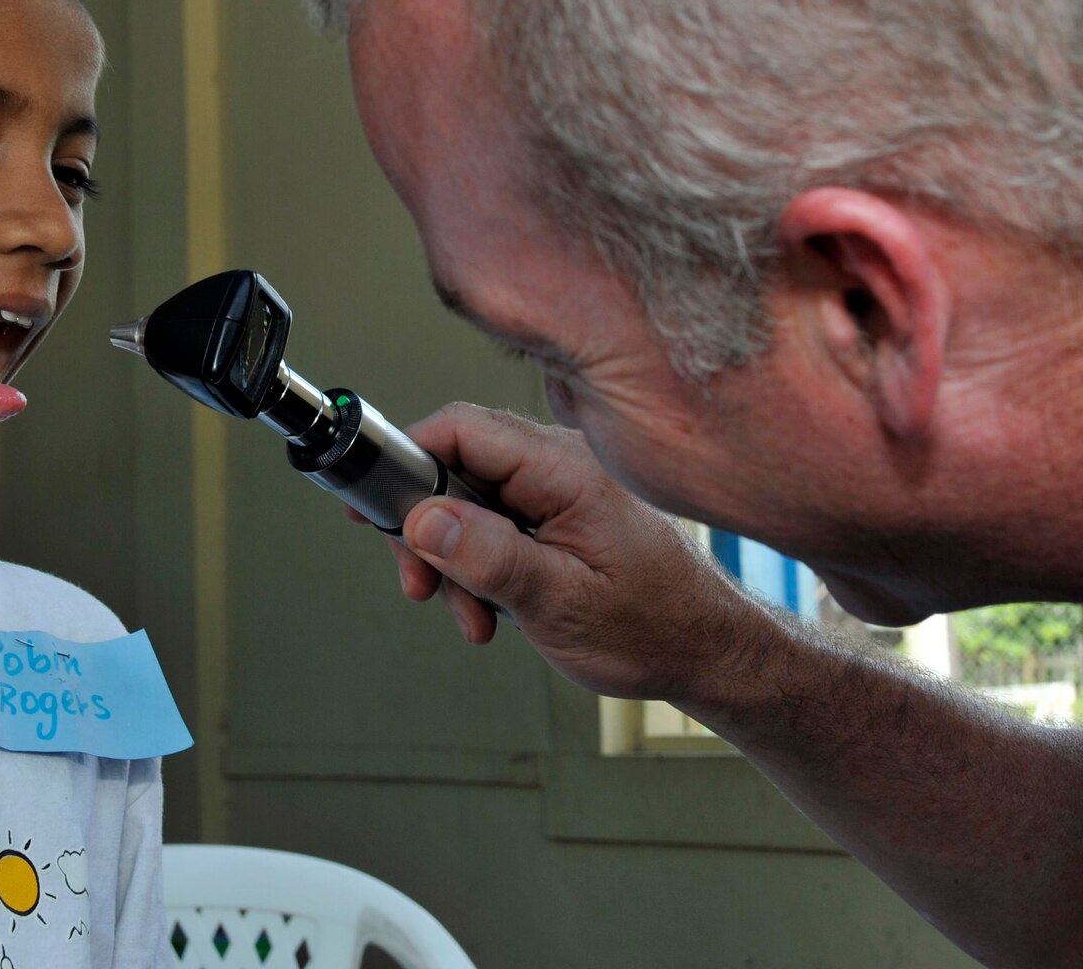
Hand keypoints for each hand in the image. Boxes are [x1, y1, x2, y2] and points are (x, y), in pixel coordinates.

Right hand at [384, 403, 768, 704]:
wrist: (708, 652)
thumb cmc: (656, 630)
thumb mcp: (562, 604)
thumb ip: (491, 558)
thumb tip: (423, 517)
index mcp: (567, 469)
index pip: (463, 430)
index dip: (407, 462)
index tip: (374, 509)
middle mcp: (563, 462)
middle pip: (457, 464)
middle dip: (428, 530)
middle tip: (422, 587)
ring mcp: (562, 485)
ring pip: (471, 499)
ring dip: (455, 559)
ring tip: (471, 615)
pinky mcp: (562, 511)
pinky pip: (497, 520)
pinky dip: (481, 564)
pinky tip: (492, 610)